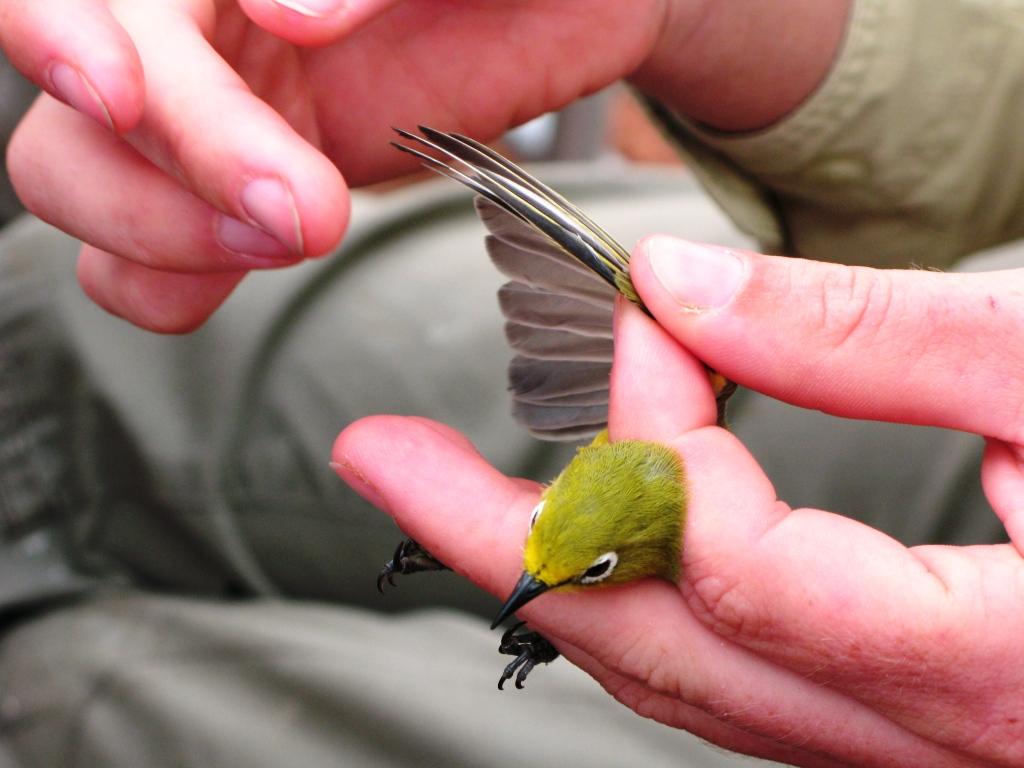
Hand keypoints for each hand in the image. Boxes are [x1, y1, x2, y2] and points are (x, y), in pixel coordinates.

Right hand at [0, 0, 848, 331]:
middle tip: (300, 210)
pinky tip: (249, 271)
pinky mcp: (244, 197)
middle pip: (77, 103)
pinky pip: (150, 260)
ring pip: (82, 181)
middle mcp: (192, 25)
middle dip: (177, 164)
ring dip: (162, 233)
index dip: (73, 36)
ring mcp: (210, 114)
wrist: (573, 7)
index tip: (148, 90)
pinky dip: (171, 284)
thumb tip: (286, 11)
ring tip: (298, 235)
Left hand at [333, 242, 1023, 766]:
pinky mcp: (872, 715)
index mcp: (989, 670)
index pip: (741, 565)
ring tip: (436, 492)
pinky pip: (713, 671)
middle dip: (497, 542)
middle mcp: (917, 742)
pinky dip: (625, 596)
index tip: (645, 323)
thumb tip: (677, 293)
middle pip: (649, 645)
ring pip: (668, 672)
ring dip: (541, 573)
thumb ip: (864, 334)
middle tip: (383, 456)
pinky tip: (571, 537)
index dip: (663, 433)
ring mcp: (886, 745)